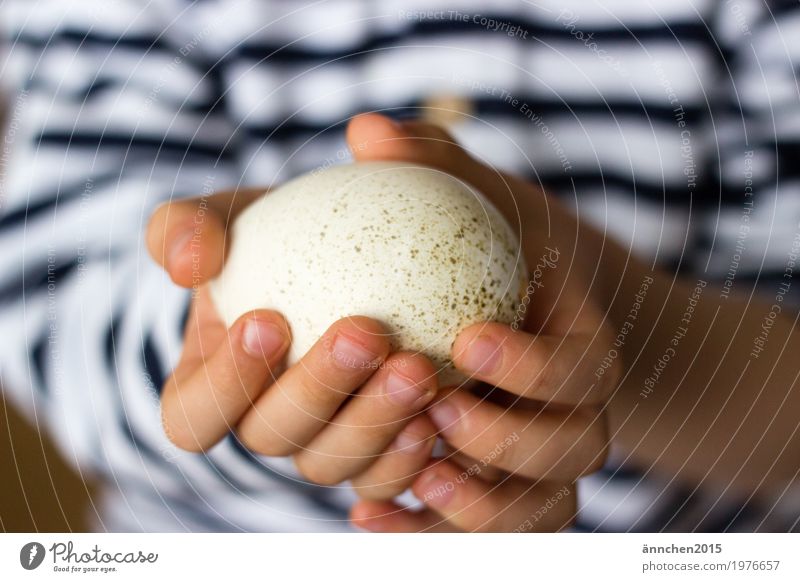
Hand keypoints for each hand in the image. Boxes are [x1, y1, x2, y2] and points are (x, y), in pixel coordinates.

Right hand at [145, 181, 438, 489]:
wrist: (364, 250)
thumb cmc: (282, 233)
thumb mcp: (229, 213)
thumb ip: (187, 225)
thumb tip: (188, 261)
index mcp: (215, 386)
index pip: (191, 415)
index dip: (224, 384)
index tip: (270, 319)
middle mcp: (267, 425)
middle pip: (272, 440)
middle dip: (316, 391)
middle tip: (365, 332)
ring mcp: (323, 447)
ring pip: (333, 465)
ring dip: (373, 422)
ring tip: (418, 367)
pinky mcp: (377, 455)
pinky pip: (386, 479)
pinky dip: (410, 455)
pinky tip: (442, 408)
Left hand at [342, 114, 618, 530]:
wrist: (529, 312)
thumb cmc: (501, 247)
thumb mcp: (478, 197)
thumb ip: (433, 164)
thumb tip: (366, 131)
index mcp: (586, 349)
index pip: (586, 370)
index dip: (536, 366)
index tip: (469, 337)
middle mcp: (578, 414)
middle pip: (575, 449)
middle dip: (511, 438)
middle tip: (438, 404)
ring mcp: (546, 462)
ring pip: (541, 506)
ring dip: (481, 500)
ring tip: (417, 468)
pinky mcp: (507, 493)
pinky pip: (486, 532)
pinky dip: (431, 535)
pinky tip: (365, 519)